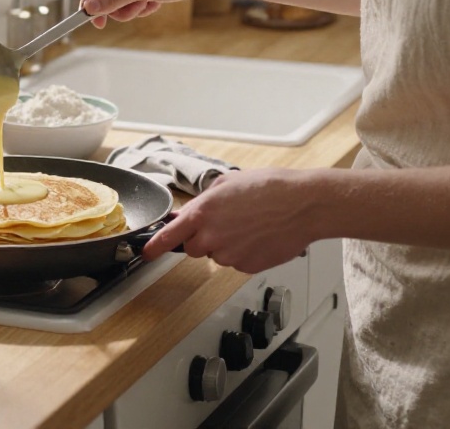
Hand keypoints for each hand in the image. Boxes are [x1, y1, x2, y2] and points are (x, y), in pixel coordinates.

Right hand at [80, 0, 211, 27]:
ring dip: (134, 8)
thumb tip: (89, 7)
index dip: (92, 6)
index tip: (95, 24)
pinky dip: (143, 6)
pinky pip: (133, 1)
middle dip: (122, 7)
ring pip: (120, 1)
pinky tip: (157, 1)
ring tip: (150, 3)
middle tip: (138, 8)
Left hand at [142, 168, 320, 273]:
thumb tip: (195, 210)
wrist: (303, 205)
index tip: (146, 252)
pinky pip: (237, 263)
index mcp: (202, 213)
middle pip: (192, 249)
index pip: (168, 236)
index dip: (153, 246)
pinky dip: (245, 253)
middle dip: (202, 239)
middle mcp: (211, 237)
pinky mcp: (247, 267)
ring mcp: (229, 255)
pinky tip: (260, 237)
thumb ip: (205, 200)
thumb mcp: (228, 183)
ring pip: (217, 255)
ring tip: (250, 226)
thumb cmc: (271, 188)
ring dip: (227, 245)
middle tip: (225, 224)